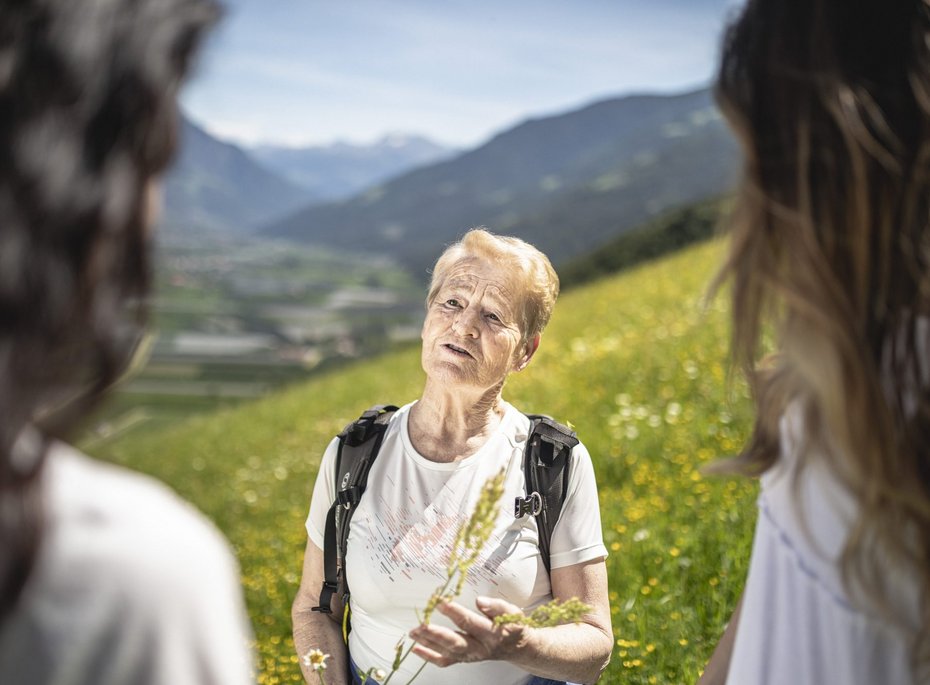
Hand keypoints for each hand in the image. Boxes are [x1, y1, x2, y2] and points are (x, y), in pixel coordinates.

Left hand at [408, 597, 526, 666]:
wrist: (517, 647)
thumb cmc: (513, 625)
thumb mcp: (511, 612)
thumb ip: (496, 607)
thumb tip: (479, 600)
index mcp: (492, 634)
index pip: (470, 623)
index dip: (454, 612)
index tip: (440, 601)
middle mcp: (480, 648)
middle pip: (456, 642)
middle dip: (437, 634)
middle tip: (421, 624)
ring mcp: (471, 656)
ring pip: (448, 652)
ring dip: (429, 643)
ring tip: (413, 632)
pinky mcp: (464, 659)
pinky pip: (445, 661)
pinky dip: (429, 656)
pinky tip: (416, 648)